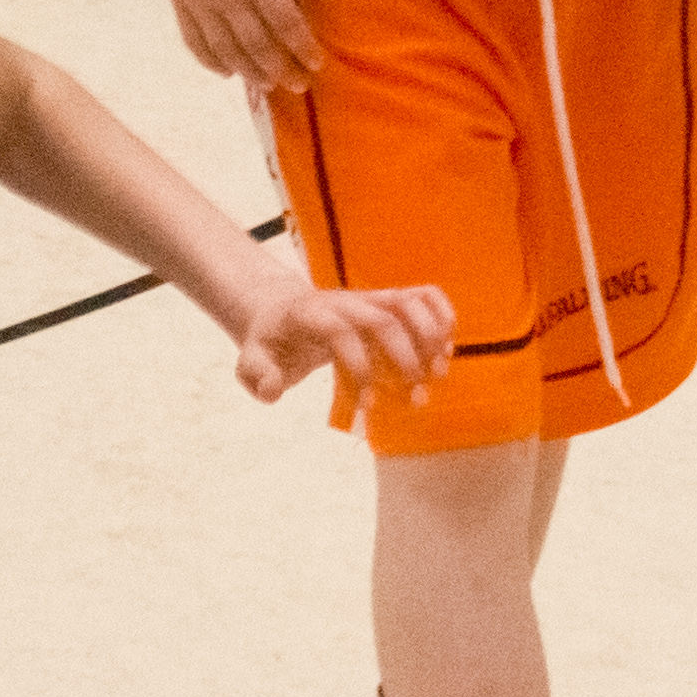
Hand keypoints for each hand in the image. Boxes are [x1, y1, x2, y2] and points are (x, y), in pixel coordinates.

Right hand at [151, 0, 331, 90]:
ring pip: (225, 49)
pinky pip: (193, 39)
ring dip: (248, 71)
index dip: (302, 48)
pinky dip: (210, 60)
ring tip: (267, 85)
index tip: (317, 64)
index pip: (285, 24)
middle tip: (298, 84)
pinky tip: (226, 71)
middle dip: (280, 69)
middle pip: (256, 45)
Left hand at [240, 281, 454, 407]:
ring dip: (431, 337)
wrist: (280, 313)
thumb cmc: (272, 343)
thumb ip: (257, 376)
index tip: (368, 402)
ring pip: (409, 302)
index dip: (357, 364)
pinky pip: (423, 295)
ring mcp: (368, 297)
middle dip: (404, 357)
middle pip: (382, 317)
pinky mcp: (386, 300)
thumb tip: (272, 389)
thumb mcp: (251, 362)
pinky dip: (442, 316)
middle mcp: (343, 300)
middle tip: (417, 396)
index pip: (338, 329)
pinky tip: (446, 349)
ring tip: (438, 374)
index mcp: (308, 313)